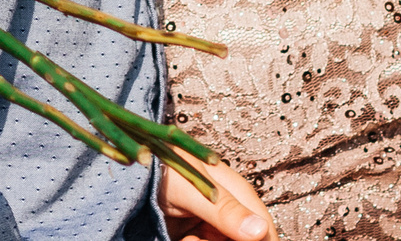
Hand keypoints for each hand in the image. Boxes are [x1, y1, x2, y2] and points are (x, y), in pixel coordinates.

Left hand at [163, 155, 278, 240]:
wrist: (134, 169)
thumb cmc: (163, 168)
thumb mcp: (192, 189)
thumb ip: (224, 210)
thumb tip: (260, 230)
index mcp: (240, 194)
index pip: (266, 232)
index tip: (226, 240)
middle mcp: (233, 211)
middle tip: (199, 238)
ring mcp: (217, 224)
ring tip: (188, 238)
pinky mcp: (201, 234)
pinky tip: (183, 239)